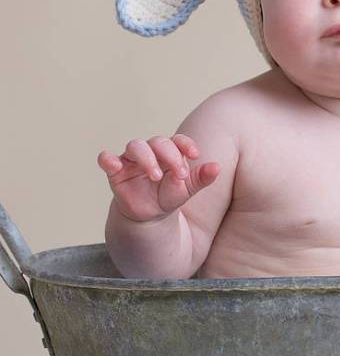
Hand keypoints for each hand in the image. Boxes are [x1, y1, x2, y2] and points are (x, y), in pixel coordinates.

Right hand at [97, 134, 219, 222]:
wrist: (150, 215)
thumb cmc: (170, 196)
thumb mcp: (188, 189)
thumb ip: (201, 178)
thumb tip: (216, 168)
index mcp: (170, 152)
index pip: (177, 140)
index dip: (185, 144)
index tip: (195, 155)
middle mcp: (151, 152)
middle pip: (157, 142)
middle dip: (170, 155)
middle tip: (180, 175)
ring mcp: (131, 160)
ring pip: (135, 146)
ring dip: (146, 158)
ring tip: (156, 176)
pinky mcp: (115, 171)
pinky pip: (106, 159)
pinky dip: (107, 159)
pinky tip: (113, 164)